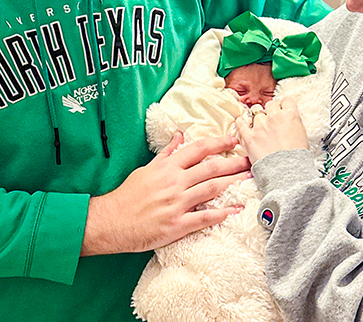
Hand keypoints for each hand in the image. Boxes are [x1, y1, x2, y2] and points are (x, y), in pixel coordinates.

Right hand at [81, 133, 249, 255]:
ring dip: (233, 183)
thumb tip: (179, 137)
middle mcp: (174, 183)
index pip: (198, 149)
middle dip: (234, 162)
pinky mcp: (177, 224)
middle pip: (211, 168)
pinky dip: (222, 213)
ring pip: (211, 189)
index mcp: (167, 167)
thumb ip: (166, 155)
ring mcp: (177, 204)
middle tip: (252, 159)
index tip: (233, 139)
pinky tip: (235, 209)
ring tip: (249, 178)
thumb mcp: (146, 169)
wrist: (111, 222)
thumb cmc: (128, 195)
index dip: (218, 143)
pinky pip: (204, 217)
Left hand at [235, 97, 308, 163]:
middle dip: (271, 110)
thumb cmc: (297, 157)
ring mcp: (260, 125)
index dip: (284, 105)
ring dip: (257, 116)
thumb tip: (289, 121)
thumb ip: (294, 124)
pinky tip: (242, 122)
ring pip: (255, 110)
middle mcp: (274, 117)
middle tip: (272, 119)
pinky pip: (241, 123)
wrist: (287, 172)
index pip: (286, 100)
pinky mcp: (249, 136)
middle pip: (270, 104)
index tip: (283, 110)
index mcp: (290, 115)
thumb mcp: (303, 135)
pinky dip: (241, 122)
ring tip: (259, 124)